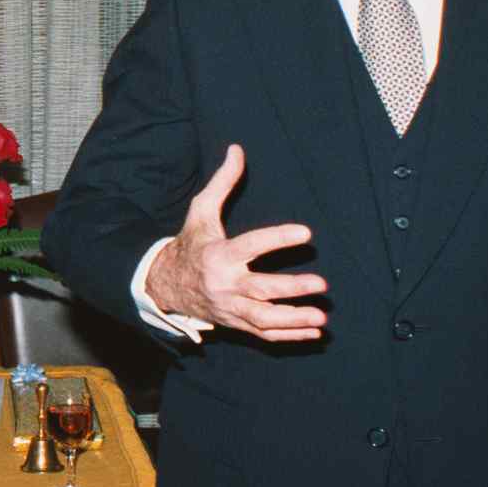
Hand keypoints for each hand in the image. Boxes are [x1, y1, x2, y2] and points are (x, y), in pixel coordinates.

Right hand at [145, 145, 326, 341]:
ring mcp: (230, 307)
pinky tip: (313, 331)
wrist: (166, 284)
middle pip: (260, 289)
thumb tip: (237, 150)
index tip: (306, 233)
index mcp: (218, 254)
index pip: (251, 246)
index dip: (278, 239)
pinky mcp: (235, 323)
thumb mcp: (201, 211)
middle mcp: (224, 284)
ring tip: (321, 318)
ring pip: (263, 319)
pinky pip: (263, 334)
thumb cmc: (191, 243)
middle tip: (321, 284)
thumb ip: (222, 183)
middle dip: (291, 289)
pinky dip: (289, 336)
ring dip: (294, 320)